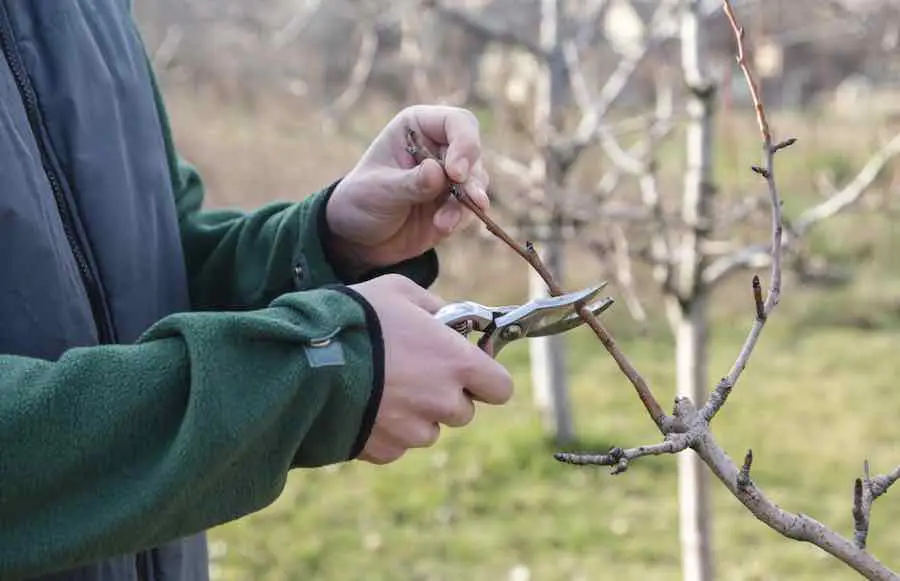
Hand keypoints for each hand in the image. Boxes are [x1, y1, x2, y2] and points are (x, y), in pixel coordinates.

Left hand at [325, 105, 489, 274]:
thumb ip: (410, 182)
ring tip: (443, 222)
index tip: (456, 173)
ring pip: (478, 181)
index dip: (464, 143)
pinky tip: (442, 227)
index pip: (456, 122)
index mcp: (418, 127)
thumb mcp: (380, 190)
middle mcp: (439, 146)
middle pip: (473, 153)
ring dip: (467, 202)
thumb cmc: (362, 200)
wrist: (358, 236)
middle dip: (470, 178)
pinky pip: (472, 208)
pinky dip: (462, 218)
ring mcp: (449, 176)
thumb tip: (439, 173)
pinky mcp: (455, 203)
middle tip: (466, 198)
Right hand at [349, 274, 513, 464]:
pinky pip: (397, 445)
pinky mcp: (385, 450)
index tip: (468, 368)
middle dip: (446, 395)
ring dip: (416, 416)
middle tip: (415, 373)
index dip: (486, 378)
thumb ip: (432, 306)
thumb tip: (445, 317)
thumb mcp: (398, 292)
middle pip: (463, 412)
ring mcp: (414, 431)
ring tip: (383, 389)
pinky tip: (364, 405)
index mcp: (456, 363)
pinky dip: (386, 431)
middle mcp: (443, 402)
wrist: (306, 361)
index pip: (501, 388)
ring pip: (429, 431)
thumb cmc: (357, 319)